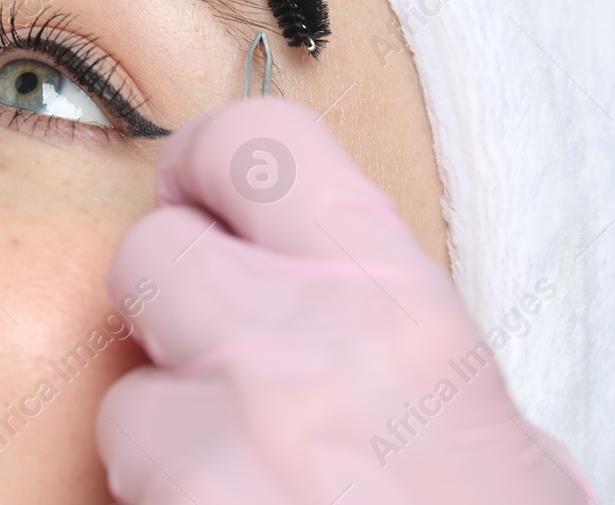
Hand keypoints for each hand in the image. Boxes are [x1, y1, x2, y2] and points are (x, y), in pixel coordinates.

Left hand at [97, 96, 596, 503]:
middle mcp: (302, 355)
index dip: (206, 167)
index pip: (255, 146)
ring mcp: (223, 454)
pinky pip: (128, 497)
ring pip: (125, 406)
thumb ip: (391, 337)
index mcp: (398, 308)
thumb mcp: (489, 431)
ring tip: (251, 501)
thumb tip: (315, 286)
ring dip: (169, 454)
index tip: (200, 200)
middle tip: (215, 372)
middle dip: (168, 317)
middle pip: (146, 258)